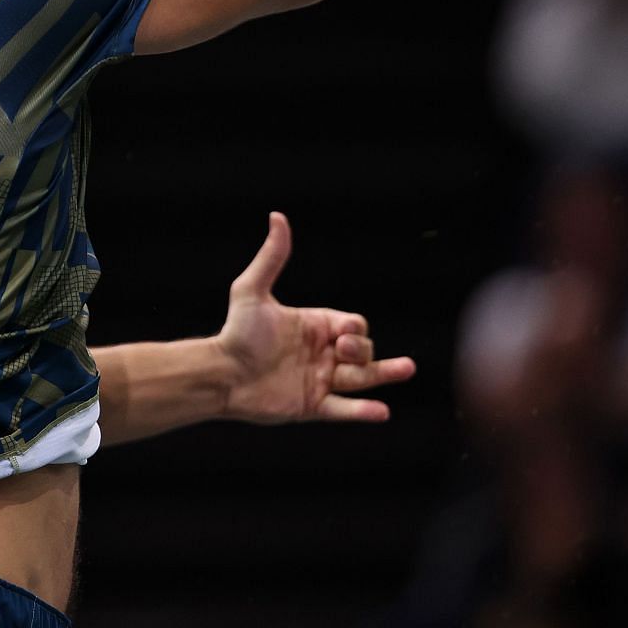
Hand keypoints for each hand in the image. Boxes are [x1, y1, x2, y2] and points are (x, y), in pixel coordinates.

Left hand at [212, 212, 415, 422]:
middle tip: (344, 351)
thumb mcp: (252, 291)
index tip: (341, 334)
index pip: (353, 324)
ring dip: (385, 374)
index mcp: (315, 327)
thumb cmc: (235, 332)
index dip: (355, 329)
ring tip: (407, 368)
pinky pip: (344, 410)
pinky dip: (363, 412)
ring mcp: (319, 381)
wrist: (220, 374)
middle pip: (363, 350)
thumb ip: (271, 258)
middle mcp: (322, 354)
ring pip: (361, 379)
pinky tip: (382, 412)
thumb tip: (277, 216)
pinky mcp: (312, 406)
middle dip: (363, 350)